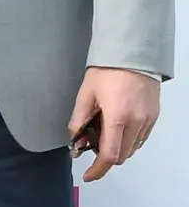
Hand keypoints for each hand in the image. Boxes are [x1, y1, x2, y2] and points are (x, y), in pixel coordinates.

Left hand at [68, 66, 160, 181]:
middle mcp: (136, 123)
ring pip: (132, 149)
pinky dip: (128, 140)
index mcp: (117, 118)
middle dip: (105, 158)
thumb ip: (79, 120)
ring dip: (118, 149)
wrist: (132, 54)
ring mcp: (147, 121)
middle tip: (91, 146)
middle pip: (122, 156)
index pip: (109, 155)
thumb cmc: (106, 71)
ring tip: (103, 133)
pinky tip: (117, 128)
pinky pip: (141, 138)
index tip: (88, 174)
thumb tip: (75, 140)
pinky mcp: (154, 117)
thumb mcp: (85, 94)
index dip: (98, 169)